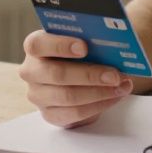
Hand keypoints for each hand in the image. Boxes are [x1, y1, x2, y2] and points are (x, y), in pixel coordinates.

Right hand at [17, 30, 134, 127]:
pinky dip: (98, 105)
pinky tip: (114, 96)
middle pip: (57, 74)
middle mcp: (31, 71)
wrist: (78, 74)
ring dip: (99, 92)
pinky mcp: (50, 114)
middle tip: (113, 74)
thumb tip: (112, 42)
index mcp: (35, 46)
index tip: (84, 47)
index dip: (60, 45)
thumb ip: (89, 38)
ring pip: (67, 97)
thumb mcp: (81, 40)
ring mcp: (38, 95)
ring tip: (120, 86)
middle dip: (89, 75)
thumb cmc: (80, 52)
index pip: (38, 44)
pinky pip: (75, 113)